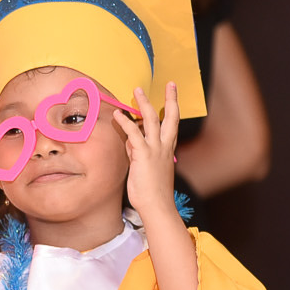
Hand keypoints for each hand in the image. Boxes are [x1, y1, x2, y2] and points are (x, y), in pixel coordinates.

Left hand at [114, 82, 181, 229]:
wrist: (157, 206)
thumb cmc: (152, 192)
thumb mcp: (147, 169)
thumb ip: (139, 154)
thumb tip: (131, 144)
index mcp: (167, 150)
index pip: (172, 124)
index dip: (173, 108)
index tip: (172, 95)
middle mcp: (164, 147)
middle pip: (170, 117)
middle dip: (171, 98)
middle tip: (170, 83)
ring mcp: (155, 150)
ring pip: (151, 120)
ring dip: (143, 103)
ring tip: (137, 90)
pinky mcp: (143, 155)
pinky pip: (133, 134)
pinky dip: (124, 123)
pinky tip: (117, 114)